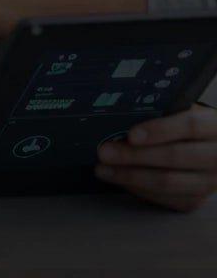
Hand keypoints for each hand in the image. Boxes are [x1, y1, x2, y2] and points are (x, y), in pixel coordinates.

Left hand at [97, 104, 216, 211]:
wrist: (208, 148)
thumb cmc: (185, 126)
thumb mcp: (178, 111)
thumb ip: (159, 111)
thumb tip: (120, 114)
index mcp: (214, 126)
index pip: (191, 126)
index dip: (160, 130)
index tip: (132, 135)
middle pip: (175, 157)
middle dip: (134, 155)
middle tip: (106, 152)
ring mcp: (209, 181)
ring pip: (168, 182)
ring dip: (131, 176)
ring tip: (105, 169)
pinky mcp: (196, 199)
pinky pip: (166, 198)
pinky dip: (139, 189)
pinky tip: (121, 180)